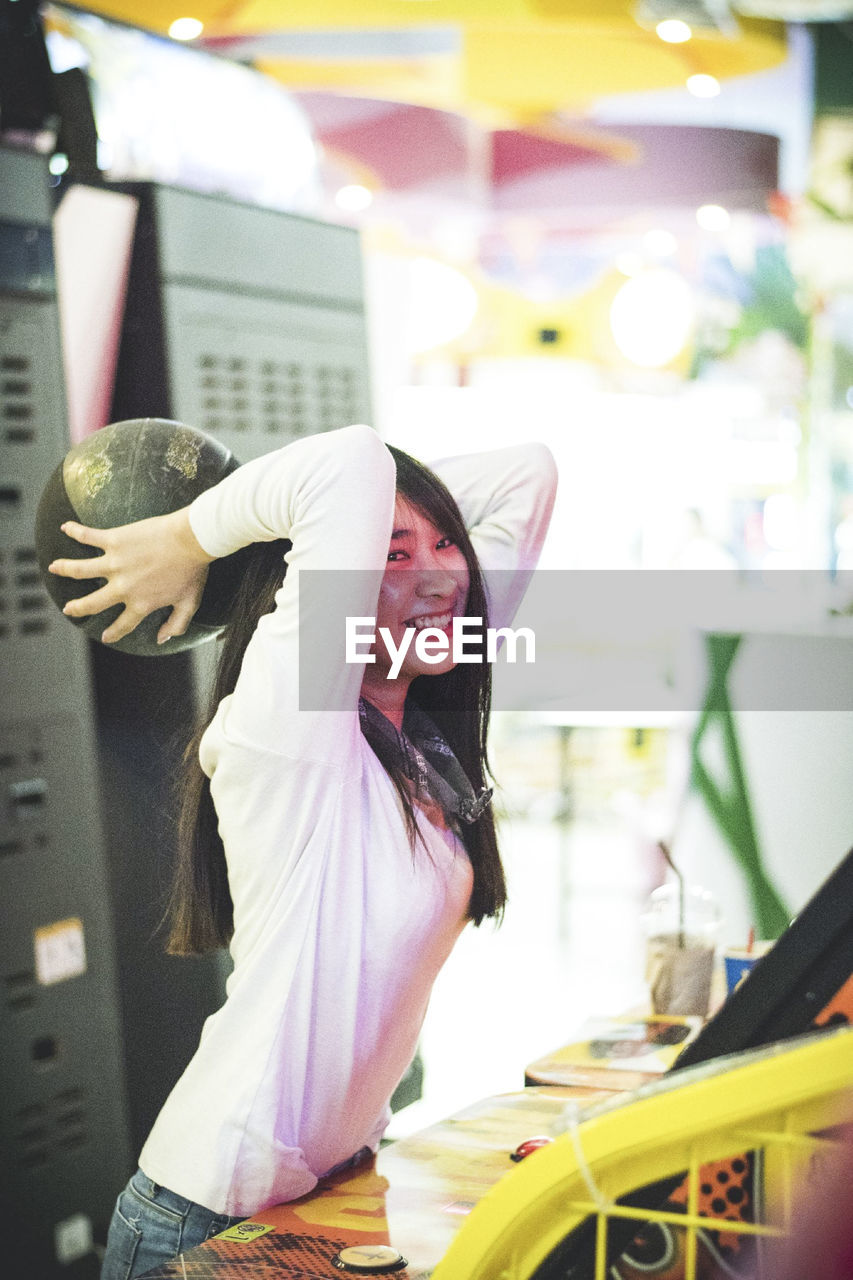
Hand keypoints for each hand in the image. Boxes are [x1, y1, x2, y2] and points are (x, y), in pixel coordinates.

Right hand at [48, 507, 214, 644]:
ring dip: (65, 569)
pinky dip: (75, 531)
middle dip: (78, 608)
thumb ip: (176, 624)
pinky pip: (89, 536)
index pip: (123, 624)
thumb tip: (163, 639)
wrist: (191, 540)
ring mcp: (115, 563)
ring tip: (53, 567)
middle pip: (93, 602)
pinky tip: (65, 527)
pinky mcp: (114, 540)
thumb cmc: (193, 571)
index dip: (113, 633)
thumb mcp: (189, 603)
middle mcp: (122, 587)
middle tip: (68, 609)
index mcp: (140, 604)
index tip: (105, 637)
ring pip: (81, 569)